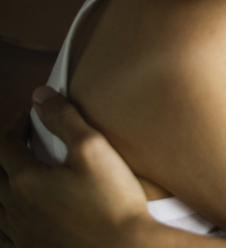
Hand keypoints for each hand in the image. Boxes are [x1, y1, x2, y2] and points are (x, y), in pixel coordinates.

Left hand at [0, 87, 150, 247]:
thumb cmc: (112, 201)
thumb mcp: (93, 148)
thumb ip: (65, 118)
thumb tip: (40, 95)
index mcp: (26, 180)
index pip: (6, 145)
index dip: (17, 125)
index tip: (31, 115)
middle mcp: (17, 207)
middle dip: (9, 151)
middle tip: (26, 139)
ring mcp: (23, 233)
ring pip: (0, 205)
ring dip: (6, 183)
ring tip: (22, 173)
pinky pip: (5, 234)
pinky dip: (7, 219)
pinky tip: (20, 214)